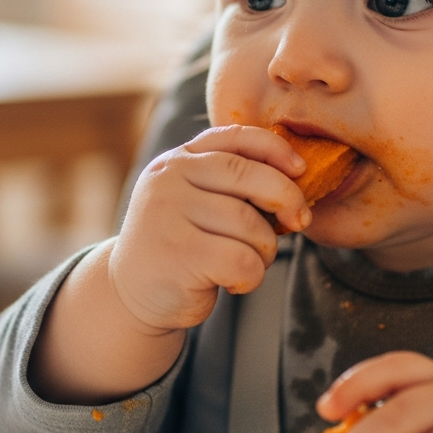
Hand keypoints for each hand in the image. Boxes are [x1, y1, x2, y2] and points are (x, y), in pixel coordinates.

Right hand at [110, 125, 310, 334]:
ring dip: (265, 249)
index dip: (275, 149)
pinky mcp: (178, 254)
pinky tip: (234, 282)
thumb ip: (231, 184)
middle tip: (299, 220)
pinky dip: (252, 276)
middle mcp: (168, 179)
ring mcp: (168, 215)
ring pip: (251, 225)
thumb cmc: (182, 245)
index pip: (235, 137)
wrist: (131, 295)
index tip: (301, 169)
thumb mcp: (196, 202)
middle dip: (287, 198)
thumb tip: (297, 179)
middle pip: (250, 177)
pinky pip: (243, 260)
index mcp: (177, 160)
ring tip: (250, 261)